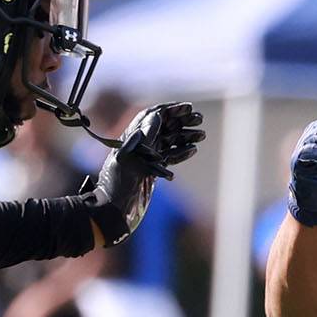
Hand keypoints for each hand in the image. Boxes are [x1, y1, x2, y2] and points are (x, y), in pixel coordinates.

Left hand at [87, 102, 204, 244]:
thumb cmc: (116, 183)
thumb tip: (156, 116)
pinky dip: (182, 152)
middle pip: (164, 126)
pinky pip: (170, 157)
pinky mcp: (153, 171)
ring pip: (170, 141)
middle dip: (182, 120)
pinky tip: (193, 149)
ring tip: (201, 134)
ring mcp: (148, 158)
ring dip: (186, 135)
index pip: (153, 116)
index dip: (171, 109)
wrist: (114, 209)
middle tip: (199, 119)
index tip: (188, 107)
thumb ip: (142, 137)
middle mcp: (141, 145)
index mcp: (133, 137)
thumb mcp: (127, 157)